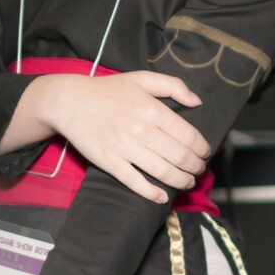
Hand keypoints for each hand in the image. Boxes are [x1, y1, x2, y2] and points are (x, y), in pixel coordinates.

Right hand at [46, 69, 210, 203]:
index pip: (189, 135)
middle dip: (196, 167)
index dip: (202, 148)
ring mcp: (125, 148)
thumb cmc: (107, 90)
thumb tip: (197, 102)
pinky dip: (153, 193)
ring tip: (187, 182)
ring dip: (181, 181)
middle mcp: (141, 130)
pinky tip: (162, 196)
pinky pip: (136, 183)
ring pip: (163, 172)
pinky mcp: (110, 162)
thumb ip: (173, 86)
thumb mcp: (141, 78)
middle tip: (199, 170)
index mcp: (152, 109)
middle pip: (180, 156)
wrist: (69, 102)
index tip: (205, 152)